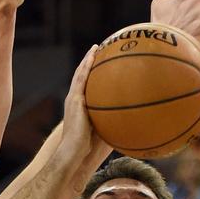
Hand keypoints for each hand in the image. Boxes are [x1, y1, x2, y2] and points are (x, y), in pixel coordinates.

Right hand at [60, 45, 97, 161]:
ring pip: (80, 74)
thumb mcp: (99, 132)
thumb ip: (108, 124)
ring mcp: (73, 99)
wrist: (73, 150)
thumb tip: (126, 123)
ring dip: (87, 60)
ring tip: (96, 48)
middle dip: (88, 63)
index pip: (84, 87)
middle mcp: (73, 100)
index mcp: (78, 107)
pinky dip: (86, 65)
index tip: (98, 65)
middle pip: (80, 77)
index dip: (89, 75)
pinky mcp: (75, 99)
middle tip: (97, 50)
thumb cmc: (86, 147)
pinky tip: (94, 55)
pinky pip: (81, 78)